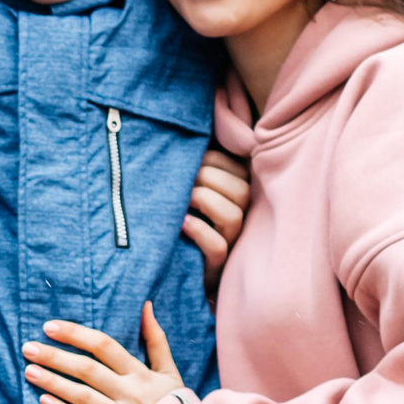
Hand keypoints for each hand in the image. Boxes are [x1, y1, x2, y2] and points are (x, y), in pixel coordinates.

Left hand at [25, 303, 187, 403]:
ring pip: (82, 396)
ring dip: (54, 382)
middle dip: (55, 357)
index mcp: (140, 373)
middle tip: (28, 347)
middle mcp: (129, 393)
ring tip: (29, 371)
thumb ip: (156, 339)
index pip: (104, 346)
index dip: (76, 334)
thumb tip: (145, 306)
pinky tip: (44, 401)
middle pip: (87, 370)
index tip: (49, 326)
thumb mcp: (169, 371)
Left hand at [182, 147, 249, 299]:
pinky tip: (181, 223)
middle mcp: (241, 217)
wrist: (163, 262)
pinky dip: (199, 231)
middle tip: (183, 181)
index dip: (212, 159)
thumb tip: (186, 137)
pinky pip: (218, 247)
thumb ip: (194, 165)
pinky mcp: (216, 266)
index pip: (238, 168)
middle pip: (241, 191)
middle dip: (208, 178)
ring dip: (205, 200)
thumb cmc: (176, 215)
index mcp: (237, 194)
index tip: (190, 161)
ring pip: (234, 216)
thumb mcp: (186, 186)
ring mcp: (230, 243)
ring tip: (182, 200)